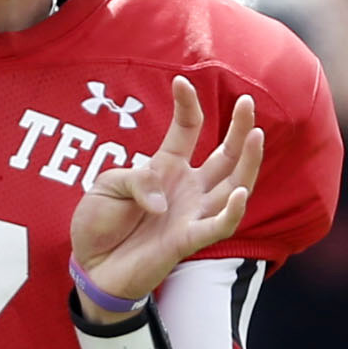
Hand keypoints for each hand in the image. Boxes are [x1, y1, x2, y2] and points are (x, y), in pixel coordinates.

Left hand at [71, 78, 260, 311]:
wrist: (91, 267)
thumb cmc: (99, 223)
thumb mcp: (106, 186)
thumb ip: (136, 180)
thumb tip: (163, 200)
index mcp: (166, 167)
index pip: (187, 130)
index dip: (187, 105)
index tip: (181, 81)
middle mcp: (187, 188)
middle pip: (224, 156)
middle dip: (238, 129)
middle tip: (247, 102)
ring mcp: (191, 214)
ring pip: (232, 186)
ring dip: (247, 162)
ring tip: (256, 135)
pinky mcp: (187, 241)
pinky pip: (218, 226)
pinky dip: (231, 212)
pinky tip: (240, 192)